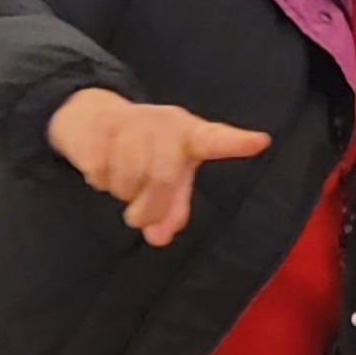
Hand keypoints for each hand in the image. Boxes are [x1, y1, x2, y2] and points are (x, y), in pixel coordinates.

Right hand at [46, 86, 270, 246]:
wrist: (94, 117)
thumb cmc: (145, 152)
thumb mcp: (168, 178)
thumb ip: (172, 208)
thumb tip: (159, 238)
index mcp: (190, 135)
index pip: (216, 140)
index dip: (237, 142)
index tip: (261, 141)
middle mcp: (165, 123)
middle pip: (162, 174)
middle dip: (150, 206)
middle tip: (140, 219)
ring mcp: (133, 120)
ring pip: (127, 175)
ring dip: (122, 194)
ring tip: (123, 188)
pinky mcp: (101, 125)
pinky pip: (100, 169)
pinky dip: (100, 181)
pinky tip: (103, 173)